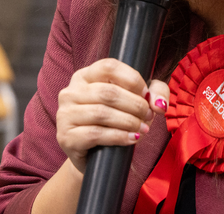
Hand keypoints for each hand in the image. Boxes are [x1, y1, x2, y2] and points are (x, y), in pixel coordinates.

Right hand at [56, 58, 168, 172]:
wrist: (94, 157)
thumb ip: (154, 93)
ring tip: (143, 128)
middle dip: (135, 104)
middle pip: (108, 92)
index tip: (146, 94)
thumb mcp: (135, 101)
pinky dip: (119, 136)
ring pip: (102, 113)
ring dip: (129, 121)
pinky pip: (95, 134)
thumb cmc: (114, 123)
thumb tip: (159, 103)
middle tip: (148, 116)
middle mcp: (70, 92)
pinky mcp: (66, 136)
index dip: (132, 79)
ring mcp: (64, 114)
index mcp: (84, 76)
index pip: (108, 67)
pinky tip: (132, 139)